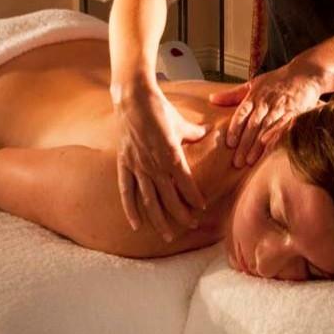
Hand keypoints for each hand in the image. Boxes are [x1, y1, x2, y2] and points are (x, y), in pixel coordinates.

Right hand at [114, 84, 208, 241]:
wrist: (133, 98)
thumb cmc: (159, 108)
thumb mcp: (180, 122)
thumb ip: (194, 132)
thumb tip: (208, 133)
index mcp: (171, 154)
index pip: (186, 183)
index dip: (194, 197)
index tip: (201, 208)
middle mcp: (154, 164)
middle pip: (169, 197)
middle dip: (181, 214)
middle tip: (191, 226)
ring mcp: (138, 165)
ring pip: (150, 199)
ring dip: (159, 219)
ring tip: (168, 235)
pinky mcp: (125, 163)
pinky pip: (127, 190)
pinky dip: (130, 208)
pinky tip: (136, 224)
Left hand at [209, 62, 323, 167]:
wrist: (304, 74)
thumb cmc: (277, 80)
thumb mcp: (253, 84)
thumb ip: (233, 95)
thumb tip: (212, 99)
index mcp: (254, 96)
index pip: (241, 114)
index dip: (235, 129)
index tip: (230, 143)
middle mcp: (265, 103)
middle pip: (252, 126)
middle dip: (244, 144)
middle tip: (237, 162)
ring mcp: (279, 109)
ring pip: (266, 129)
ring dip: (257, 146)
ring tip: (250, 161)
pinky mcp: (293, 113)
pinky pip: (282, 128)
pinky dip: (275, 138)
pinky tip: (269, 149)